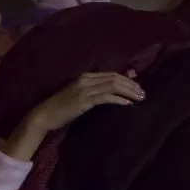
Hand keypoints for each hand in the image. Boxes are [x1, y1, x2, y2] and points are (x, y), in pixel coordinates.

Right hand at [29, 71, 144, 132]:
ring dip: (128, 91)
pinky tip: (127, 104)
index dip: (128, 79)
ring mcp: (84, 89)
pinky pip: (105, 97)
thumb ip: (96, 92)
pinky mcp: (83, 100)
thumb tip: (114, 92)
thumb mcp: (81, 97)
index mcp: (86, 76)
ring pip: (112, 85)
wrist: (45, 115)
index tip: (139, 86)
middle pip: (115, 78)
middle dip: (131, 85)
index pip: (112, 74)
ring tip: (140, 98)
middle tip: (144, 93)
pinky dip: (118, 99)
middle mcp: (86, 79)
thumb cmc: (62, 108)